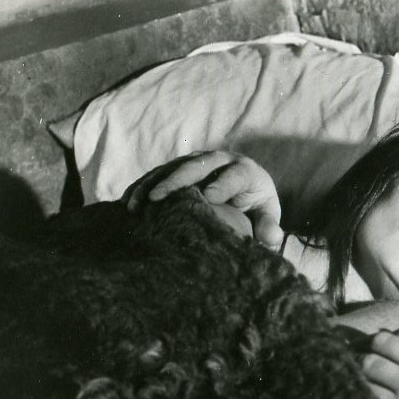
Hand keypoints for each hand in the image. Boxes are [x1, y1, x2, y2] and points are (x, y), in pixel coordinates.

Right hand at [125, 151, 284, 249]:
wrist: (247, 192)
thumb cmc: (257, 207)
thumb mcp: (267, 216)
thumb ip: (268, 226)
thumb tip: (271, 238)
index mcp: (245, 171)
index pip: (233, 176)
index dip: (222, 184)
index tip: (208, 197)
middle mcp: (219, 160)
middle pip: (196, 166)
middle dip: (176, 181)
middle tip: (157, 198)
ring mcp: (197, 162)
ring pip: (172, 168)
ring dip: (152, 184)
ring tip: (135, 205)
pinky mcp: (180, 168)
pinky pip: (158, 174)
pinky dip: (142, 187)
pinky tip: (127, 203)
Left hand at [362, 326, 398, 398]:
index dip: (393, 339)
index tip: (385, 348)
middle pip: (383, 343)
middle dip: (370, 348)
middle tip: (361, 355)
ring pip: (371, 365)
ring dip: (361, 368)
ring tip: (357, 375)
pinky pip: (369, 392)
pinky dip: (361, 390)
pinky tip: (359, 394)